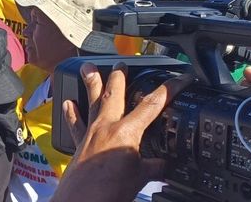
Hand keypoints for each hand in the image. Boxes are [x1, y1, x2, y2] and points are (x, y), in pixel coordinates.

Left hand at [52, 63, 191, 201]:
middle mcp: (106, 127)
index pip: (153, 104)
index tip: (182, 77)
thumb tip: (165, 164)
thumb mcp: (141, 178)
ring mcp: (90, 133)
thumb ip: (154, 166)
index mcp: (127, 132)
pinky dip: (72, 113)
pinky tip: (68, 103)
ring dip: (92, 84)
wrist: (82, 201)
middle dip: (120, 76)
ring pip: (92, 101)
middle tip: (122, 63)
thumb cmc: (109, 191)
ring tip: (88, 68)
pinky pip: (75, 124)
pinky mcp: (79, 144)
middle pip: (114, 93)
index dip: (170, 88)